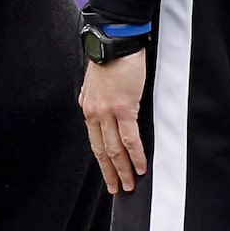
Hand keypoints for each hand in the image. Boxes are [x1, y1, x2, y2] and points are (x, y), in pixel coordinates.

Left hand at [80, 53, 148, 192]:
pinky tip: (141, 166)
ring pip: (115, 148)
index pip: (94, 141)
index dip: (101, 161)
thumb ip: (95, 100)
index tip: (108, 175)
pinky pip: (130, 137)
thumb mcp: (95, 83)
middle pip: (102, 150)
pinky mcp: (123, 108)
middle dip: (110, 172)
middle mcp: (94, 114)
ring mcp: (108, 112)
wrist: (114, 42)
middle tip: (118, 189)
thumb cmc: (110, 60)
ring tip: (131, 184)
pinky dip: (136, 154)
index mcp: (88, 109)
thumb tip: (98, 112)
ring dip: (124, 169)